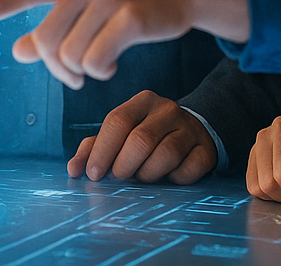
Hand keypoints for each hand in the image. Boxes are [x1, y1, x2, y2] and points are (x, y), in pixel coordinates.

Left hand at [0, 0, 249, 89]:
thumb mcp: (89, 2)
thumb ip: (54, 25)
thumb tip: (18, 51)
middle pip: (47, 40)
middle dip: (55, 67)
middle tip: (71, 76)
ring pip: (70, 55)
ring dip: (81, 72)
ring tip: (98, 65)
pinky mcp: (131, 17)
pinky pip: (96, 61)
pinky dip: (100, 72)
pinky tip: (112, 65)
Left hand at [68, 90, 217, 183]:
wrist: (193, 131)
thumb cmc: (147, 135)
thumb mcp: (120, 135)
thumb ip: (94, 148)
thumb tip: (73, 169)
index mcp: (142, 101)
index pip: (117, 121)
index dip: (102, 150)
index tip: (93, 174)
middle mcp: (167, 110)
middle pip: (140, 140)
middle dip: (124, 166)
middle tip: (119, 177)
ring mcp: (190, 128)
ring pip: (165, 155)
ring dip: (148, 174)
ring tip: (142, 177)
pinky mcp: (206, 149)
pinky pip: (188, 170)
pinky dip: (174, 179)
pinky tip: (169, 176)